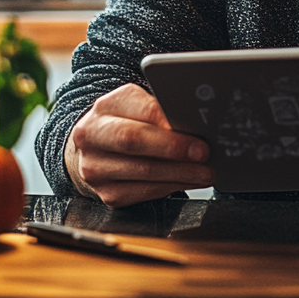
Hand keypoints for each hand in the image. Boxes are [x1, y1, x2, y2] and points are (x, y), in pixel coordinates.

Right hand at [66, 82, 212, 206]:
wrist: (96, 146)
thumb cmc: (126, 121)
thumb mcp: (138, 104)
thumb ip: (160, 110)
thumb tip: (196, 123)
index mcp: (105, 106)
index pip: (143, 111)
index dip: (171, 124)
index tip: (197, 134)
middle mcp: (93, 136)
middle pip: (135, 141)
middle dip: (174, 149)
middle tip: (203, 154)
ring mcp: (96, 168)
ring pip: (143, 172)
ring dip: (180, 173)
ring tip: (205, 171)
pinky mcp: (106, 193)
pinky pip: (144, 193)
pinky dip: (172, 187)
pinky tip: (189, 181)